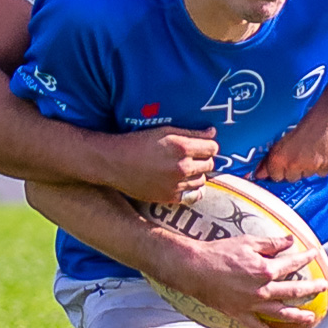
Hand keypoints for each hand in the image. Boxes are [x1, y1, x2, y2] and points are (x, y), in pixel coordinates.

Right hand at [102, 127, 219, 203]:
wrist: (115, 163)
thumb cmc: (138, 142)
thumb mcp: (164, 130)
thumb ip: (191, 132)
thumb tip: (213, 133)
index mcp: (182, 147)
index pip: (212, 148)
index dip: (208, 145)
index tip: (202, 146)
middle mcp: (182, 167)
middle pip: (209, 164)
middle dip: (203, 159)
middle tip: (192, 157)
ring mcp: (176, 184)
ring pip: (202, 180)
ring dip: (197, 174)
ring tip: (184, 169)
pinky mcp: (169, 197)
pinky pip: (193, 196)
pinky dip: (191, 190)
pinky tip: (183, 183)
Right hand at [153, 231, 327, 327]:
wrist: (195, 269)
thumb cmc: (219, 253)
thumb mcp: (247, 242)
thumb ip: (271, 243)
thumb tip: (290, 240)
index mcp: (265, 270)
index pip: (292, 264)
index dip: (305, 258)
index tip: (315, 254)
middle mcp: (262, 290)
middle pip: (293, 291)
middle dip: (311, 289)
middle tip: (323, 288)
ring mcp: (252, 305)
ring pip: (281, 314)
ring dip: (298, 316)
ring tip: (311, 318)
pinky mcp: (240, 314)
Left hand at [253, 97, 327, 182]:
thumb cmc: (306, 121)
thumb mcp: (283, 138)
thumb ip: (270, 158)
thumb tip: (259, 174)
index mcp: (279, 158)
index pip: (274, 177)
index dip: (278, 170)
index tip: (281, 165)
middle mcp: (294, 165)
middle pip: (290, 178)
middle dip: (292, 170)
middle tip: (298, 155)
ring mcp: (311, 168)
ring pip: (306, 175)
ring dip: (307, 168)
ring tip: (311, 151)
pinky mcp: (327, 168)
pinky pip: (320, 174)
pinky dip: (321, 167)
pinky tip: (322, 153)